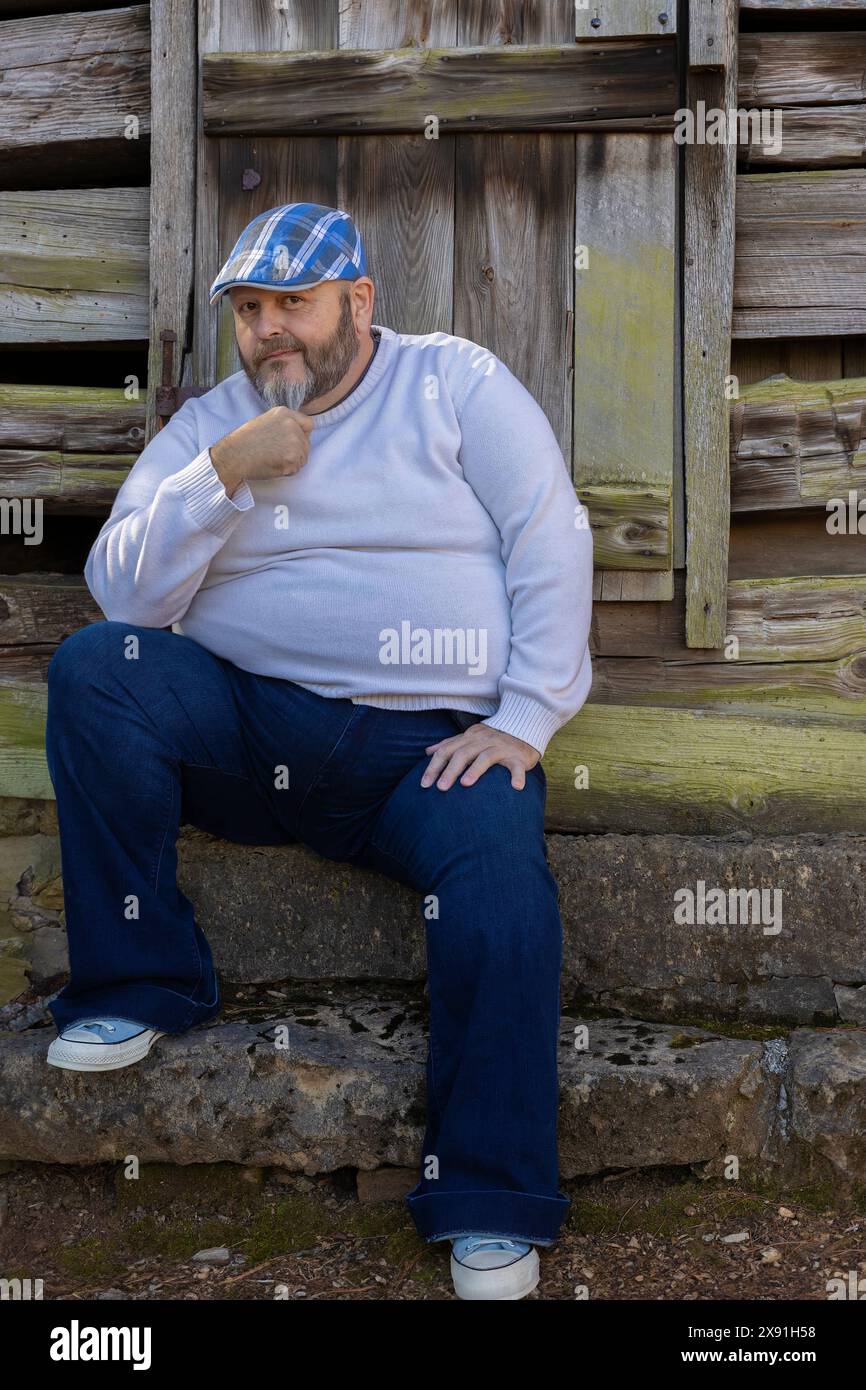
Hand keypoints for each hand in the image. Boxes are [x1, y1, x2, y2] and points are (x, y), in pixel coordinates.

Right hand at [210, 406, 313, 495]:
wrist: (233, 456)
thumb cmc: (243, 442)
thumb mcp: (264, 422)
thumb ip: (281, 425)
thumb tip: (294, 434)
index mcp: (284, 413)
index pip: (308, 424)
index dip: (302, 435)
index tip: (293, 442)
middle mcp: (292, 424)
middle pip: (306, 443)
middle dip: (296, 452)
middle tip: (277, 455)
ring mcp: (294, 441)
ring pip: (303, 457)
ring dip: (292, 462)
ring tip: (273, 460)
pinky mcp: (293, 457)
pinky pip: (296, 468)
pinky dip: (287, 471)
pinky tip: (272, 466)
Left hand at [420, 723, 539, 790]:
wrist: (524, 729)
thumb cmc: (493, 738)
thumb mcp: (470, 737)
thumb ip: (450, 744)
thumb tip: (428, 751)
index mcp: (470, 737)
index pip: (447, 750)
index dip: (434, 766)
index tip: (424, 784)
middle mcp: (484, 740)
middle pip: (463, 754)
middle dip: (450, 770)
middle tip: (440, 788)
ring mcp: (501, 747)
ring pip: (486, 757)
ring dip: (475, 770)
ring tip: (465, 784)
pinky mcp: (518, 756)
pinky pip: (517, 766)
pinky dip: (516, 776)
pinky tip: (515, 787)